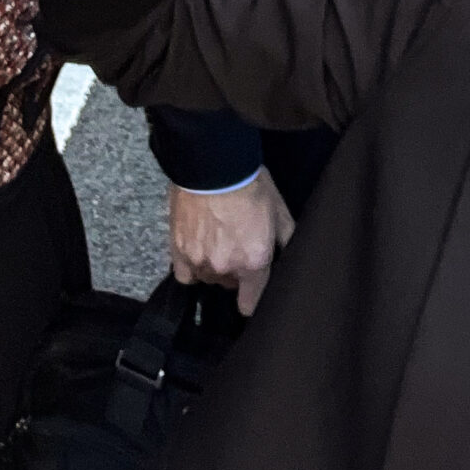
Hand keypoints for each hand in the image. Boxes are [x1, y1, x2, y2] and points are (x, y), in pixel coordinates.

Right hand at [169, 169, 296, 314]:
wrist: (214, 165)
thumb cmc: (249, 183)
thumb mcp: (279, 209)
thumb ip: (286, 238)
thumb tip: (290, 251)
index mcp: (253, 262)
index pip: (250, 304)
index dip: (252, 298)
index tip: (253, 290)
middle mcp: (225, 267)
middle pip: (230, 286)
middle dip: (236, 271)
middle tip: (238, 244)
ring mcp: (199, 261)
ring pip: (208, 278)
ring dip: (214, 266)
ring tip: (218, 241)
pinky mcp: (178, 250)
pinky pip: (185, 275)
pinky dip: (191, 267)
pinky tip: (198, 251)